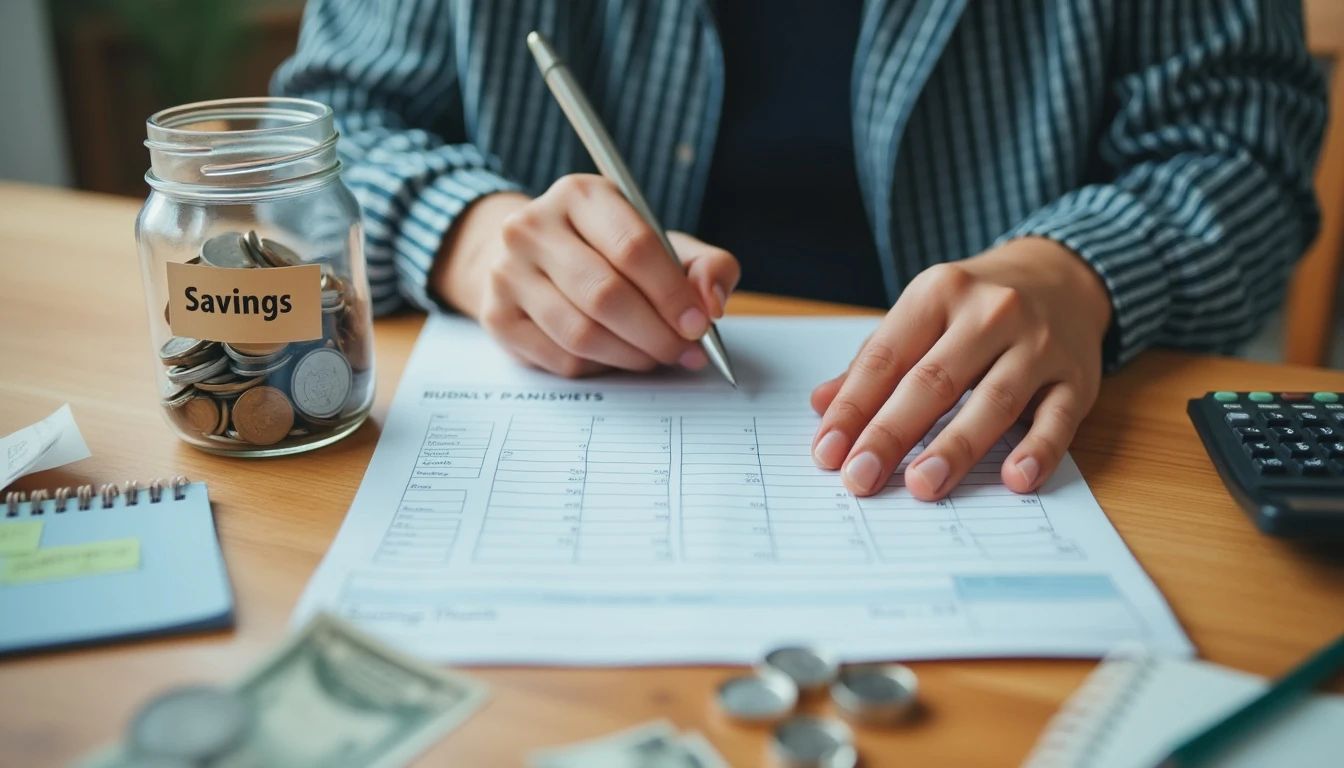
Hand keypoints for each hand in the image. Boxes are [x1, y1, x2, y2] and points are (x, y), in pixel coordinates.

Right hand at [433, 175, 739, 376]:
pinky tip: (617, 357)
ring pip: (582, 333)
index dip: (672, 294)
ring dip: (631, 356)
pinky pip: (560, 359)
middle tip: (684, 351)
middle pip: (606, 295)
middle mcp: (534, 227)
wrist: (528, 258)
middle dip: (656, 334)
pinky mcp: (497, 316)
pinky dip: (600, 367)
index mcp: (580, 195)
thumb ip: (705, 265)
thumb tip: (711, 302)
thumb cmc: (606, 251)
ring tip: (656, 357)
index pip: (633, 246)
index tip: (699, 324)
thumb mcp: (660, 242)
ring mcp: (508, 272)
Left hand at [809, 237, 1111, 498]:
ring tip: (923, 485)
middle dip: (891, 433)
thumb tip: (821, 405)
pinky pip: (1057, 418)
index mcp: (937, 294)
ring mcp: (1038, 345)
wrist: (1060, 275)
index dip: (853, 408)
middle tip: (861, 478)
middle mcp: (990, 313)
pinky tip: (1015, 479)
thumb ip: (875, 361)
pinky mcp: (1077, 378)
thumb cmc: (975, 307)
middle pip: (933, 381)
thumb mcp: (922, 315)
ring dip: (955, 447)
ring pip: (993, 401)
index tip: (827, 453)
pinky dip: (1037, 450)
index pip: (886, 357)